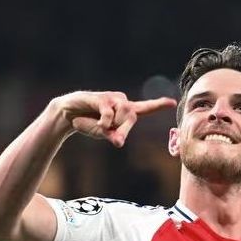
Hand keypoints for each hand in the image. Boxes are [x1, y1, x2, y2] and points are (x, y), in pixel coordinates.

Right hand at [50, 91, 175, 146]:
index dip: (158, 105)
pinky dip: (105, 122)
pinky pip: (109, 112)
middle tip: (111, 135)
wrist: (68, 114)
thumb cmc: (89, 123)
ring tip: (99, 124)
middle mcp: (121, 102)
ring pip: (122, 114)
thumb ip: (114, 136)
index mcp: (125, 111)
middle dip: (123, 129)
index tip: (173, 102)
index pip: (145, 108)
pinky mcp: (100, 98)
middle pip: (132, 117)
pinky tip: (98, 123)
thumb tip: (119, 142)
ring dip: (113, 125)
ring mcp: (111, 98)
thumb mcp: (103, 134)